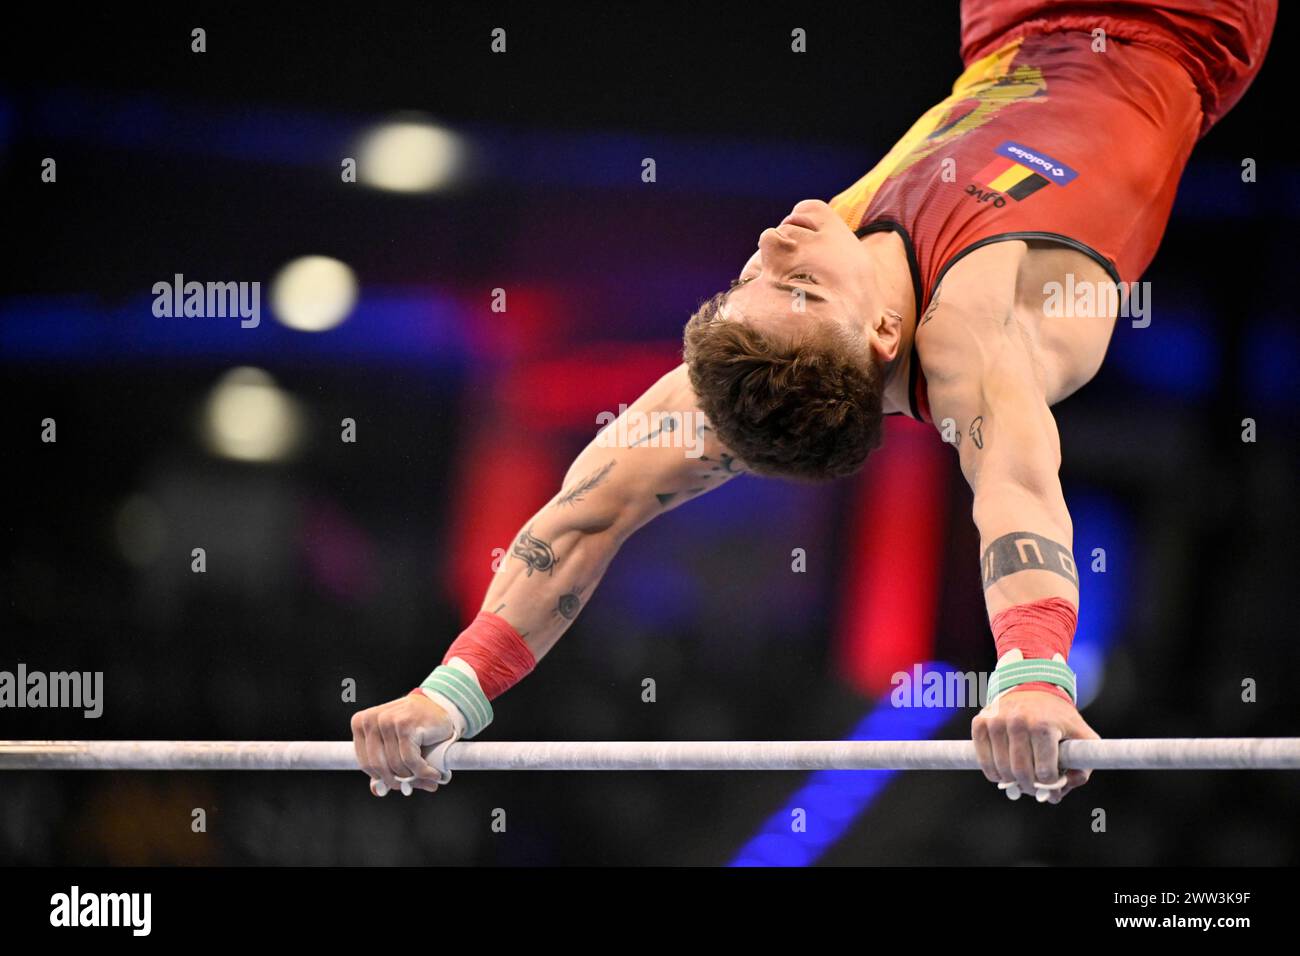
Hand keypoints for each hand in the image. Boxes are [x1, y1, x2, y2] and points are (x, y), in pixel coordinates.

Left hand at [350, 693, 456, 795]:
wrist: (439, 707)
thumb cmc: (414, 727)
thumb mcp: (393, 745)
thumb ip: (382, 767)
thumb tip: (376, 791)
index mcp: (361, 722)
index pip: (366, 763)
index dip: (382, 778)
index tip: (397, 784)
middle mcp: (372, 719)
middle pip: (379, 766)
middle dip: (397, 781)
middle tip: (413, 787)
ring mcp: (388, 720)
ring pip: (396, 764)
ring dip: (414, 778)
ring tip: (428, 780)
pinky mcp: (405, 725)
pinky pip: (410, 760)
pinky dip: (423, 772)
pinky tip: (434, 774)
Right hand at [971, 690, 1099, 803]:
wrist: (1032, 687)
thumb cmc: (1058, 717)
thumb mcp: (1081, 736)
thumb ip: (1083, 765)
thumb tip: (1060, 790)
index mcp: (1044, 726)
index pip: (1045, 773)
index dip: (1050, 787)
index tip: (1052, 788)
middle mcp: (1018, 721)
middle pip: (1021, 773)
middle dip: (1030, 788)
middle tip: (1035, 789)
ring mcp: (996, 721)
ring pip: (1001, 770)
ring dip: (1012, 782)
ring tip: (1021, 780)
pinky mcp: (980, 722)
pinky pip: (983, 760)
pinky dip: (993, 773)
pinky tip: (1003, 772)